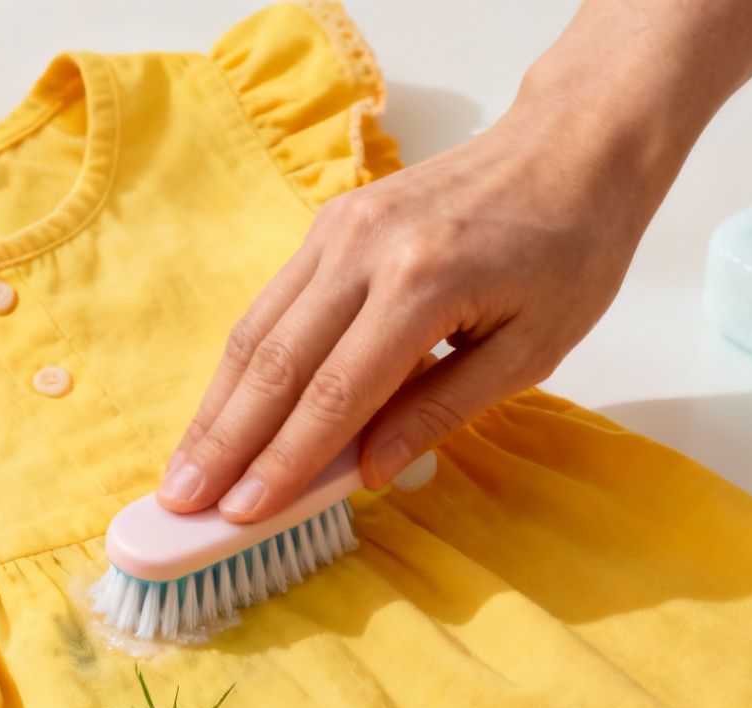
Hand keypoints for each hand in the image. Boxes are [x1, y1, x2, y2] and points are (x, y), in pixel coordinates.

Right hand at [156, 99, 659, 520]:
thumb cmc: (569, 251)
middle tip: (181, 502)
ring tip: (184, 469)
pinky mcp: (330, 222)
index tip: (242, 513)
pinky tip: (223, 412)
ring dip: (216, 407)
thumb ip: (441, 410)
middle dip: (224, 442)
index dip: (283, 461)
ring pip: (257, 330)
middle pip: (275, 363)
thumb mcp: (531, 350)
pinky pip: (272, 304)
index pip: (334, 393)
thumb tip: (368, 472)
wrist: (570, 149)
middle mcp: (365, 249)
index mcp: (422, 283)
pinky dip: (242, 366)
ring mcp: (339, 227)